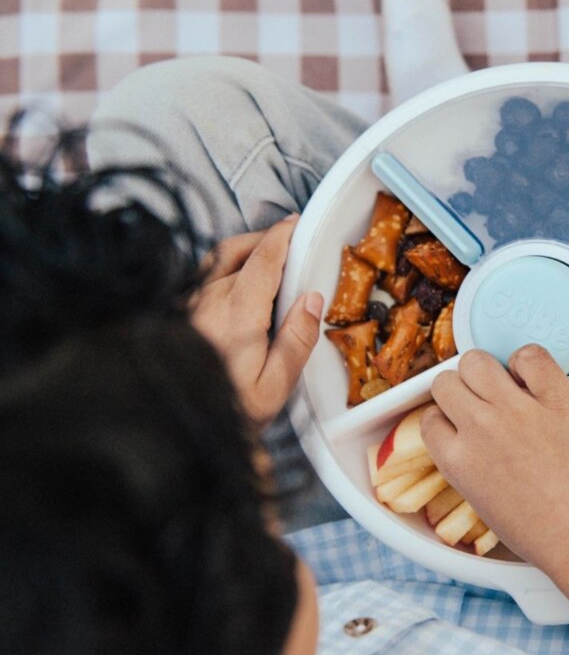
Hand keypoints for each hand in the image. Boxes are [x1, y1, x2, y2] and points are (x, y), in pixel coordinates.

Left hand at [191, 216, 322, 425]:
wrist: (169, 430)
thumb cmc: (225, 411)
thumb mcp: (274, 386)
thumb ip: (297, 341)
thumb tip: (313, 300)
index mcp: (238, 313)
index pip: (263, 258)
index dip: (282, 236)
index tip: (297, 224)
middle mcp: (207, 300)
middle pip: (237, 250)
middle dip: (265, 238)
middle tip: (287, 240)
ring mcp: (186, 304)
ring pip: (215, 259)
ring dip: (242, 249)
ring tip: (264, 255)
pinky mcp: (174, 313)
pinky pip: (200, 277)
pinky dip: (222, 267)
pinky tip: (234, 283)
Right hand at [421, 345, 568, 578]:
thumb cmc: (542, 532)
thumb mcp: (484, 504)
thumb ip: (470, 466)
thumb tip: (473, 440)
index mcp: (456, 461)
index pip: (430, 418)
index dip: (446, 417)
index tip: (461, 421)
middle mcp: (479, 428)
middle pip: (446, 381)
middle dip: (461, 389)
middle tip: (482, 401)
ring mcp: (517, 409)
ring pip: (477, 360)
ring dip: (486, 370)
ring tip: (506, 386)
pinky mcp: (557, 397)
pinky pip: (530, 354)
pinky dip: (528, 362)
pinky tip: (536, 380)